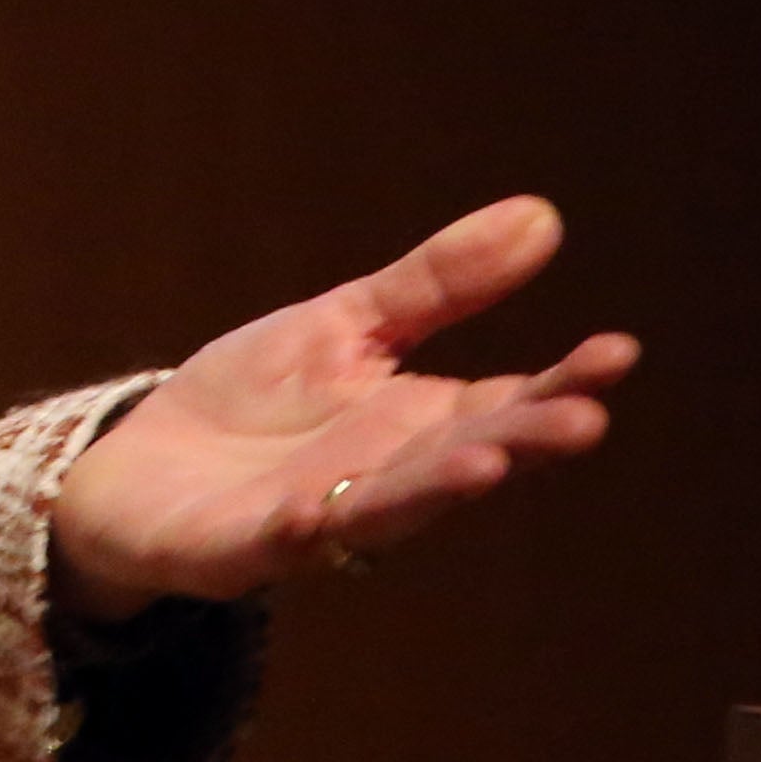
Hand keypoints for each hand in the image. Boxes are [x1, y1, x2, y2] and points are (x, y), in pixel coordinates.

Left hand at [48, 194, 636, 616]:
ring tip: (488, 460)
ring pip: (387, 509)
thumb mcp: (348, 326)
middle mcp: (384, 477)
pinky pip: (278, 543)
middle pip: (462, 460)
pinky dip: (299, 531)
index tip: (619, 351)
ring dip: (436, 491)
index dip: (561, 383)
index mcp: (417, 424)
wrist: (141, 468)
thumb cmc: (258, 403)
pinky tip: (314, 512)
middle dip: (521, 441)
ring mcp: (319, 518)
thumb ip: (439, 285)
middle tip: (583, 420)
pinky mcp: (244, 546)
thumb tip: (544, 216)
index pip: (506, 403)